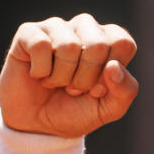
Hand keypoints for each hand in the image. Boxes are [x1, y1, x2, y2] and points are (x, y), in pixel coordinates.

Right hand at [0, 14, 138, 136]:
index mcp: (109, 41)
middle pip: (97, 45)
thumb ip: (125, 90)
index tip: (98, 89)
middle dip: (85, 79)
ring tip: (56, 83)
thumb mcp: (109, 109)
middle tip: (74, 88)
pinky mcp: (28, 32)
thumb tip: (113, 65)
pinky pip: (41, 45)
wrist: (38, 126)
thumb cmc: (76, 112)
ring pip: (69, 46)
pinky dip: (41, 71)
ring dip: (61, 77)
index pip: (122, 43)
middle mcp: (85, 28)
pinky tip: (38, 75)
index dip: (110, 74)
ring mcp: (57, 28)